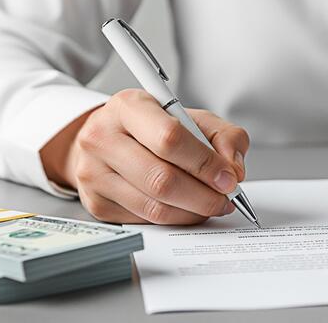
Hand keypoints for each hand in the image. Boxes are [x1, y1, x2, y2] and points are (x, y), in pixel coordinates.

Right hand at [41, 89, 248, 224]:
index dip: (205, 163)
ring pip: (154, 207)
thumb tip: (233, 169)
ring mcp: (94, 173)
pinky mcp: (96, 203)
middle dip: (204, 196)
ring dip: (193, 212)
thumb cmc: (151, 127)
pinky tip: (186, 208)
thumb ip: (223, 135)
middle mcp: (102, 137)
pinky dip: (175, 219)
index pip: (169, 138)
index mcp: (128, 107)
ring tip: (210, 203)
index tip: (228, 177)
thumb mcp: (191, 117)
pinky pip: (145, 221)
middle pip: (161, 179)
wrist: (107, 138)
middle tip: (225, 198)